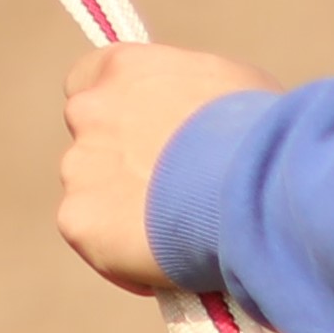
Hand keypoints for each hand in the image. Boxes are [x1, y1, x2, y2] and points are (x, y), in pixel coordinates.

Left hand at [56, 40, 274, 294]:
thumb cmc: (256, 132)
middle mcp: (88, 110)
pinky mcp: (77, 219)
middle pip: (90, 143)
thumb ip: (187, 97)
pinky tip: (163, 264)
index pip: (90, 82)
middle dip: (119, 167)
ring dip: (120, 213)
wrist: (250, 186)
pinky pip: (94, 242)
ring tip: (175, 236)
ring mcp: (78, 166)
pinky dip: (120, 256)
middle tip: (166, 196)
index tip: (141, 137)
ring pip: (90, 195)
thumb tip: (195, 118)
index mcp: (123, 69)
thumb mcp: (226, 87)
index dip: (117, 113)